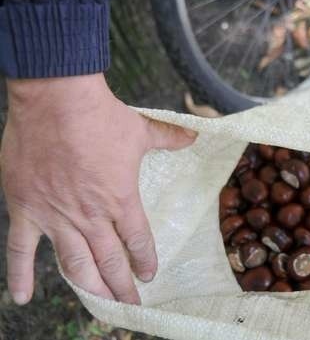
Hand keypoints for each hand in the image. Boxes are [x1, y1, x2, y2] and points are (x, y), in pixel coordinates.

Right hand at [1, 74, 196, 304]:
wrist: (56, 100)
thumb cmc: (101, 116)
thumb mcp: (141, 130)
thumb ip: (168, 138)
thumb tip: (195, 134)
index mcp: (120, 199)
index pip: (137, 241)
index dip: (144, 261)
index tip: (148, 275)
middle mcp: (90, 215)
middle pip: (109, 261)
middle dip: (122, 286)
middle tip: (130, 304)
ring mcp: (56, 216)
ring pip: (74, 264)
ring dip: (89, 287)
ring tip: (100, 303)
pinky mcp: (26, 209)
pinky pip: (20, 251)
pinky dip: (20, 276)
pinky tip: (21, 298)